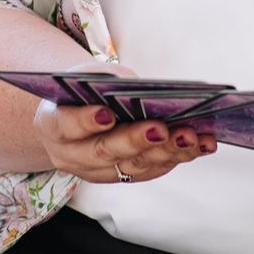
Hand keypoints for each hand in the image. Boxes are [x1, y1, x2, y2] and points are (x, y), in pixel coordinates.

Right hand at [30, 60, 217, 182]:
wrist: (74, 113)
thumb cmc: (83, 89)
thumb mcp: (87, 76)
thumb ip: (109, 85)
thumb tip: (150, 95)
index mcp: (53, 124)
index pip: (66, 125)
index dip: (85, 121)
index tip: (106, 114)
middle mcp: (71, 155)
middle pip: (104, 152)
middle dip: (136, 140)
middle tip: (161, 128)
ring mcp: (96, 172)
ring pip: (132, 166)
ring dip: (166, 152)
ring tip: (192, 136)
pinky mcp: (121, 176)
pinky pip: (151, 170)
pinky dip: (177, 157)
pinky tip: (201, 144)